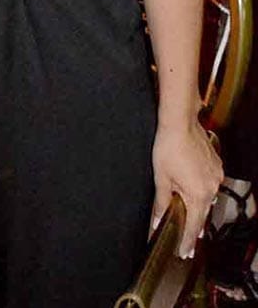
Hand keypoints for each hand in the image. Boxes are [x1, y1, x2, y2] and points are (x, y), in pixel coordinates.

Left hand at [151, 119, 222, 258]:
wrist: (179, 122)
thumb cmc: (168, 147)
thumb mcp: (161, 178)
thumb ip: (161, 202)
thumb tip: (157, 220)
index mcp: (198, 194)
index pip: (193, 225)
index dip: (188, 240)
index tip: (184, 252)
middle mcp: (212, 187)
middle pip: (202, 213)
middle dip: (194, 226)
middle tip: (188, 240)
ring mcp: (216, 176)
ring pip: (207, 198)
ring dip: (198, 206)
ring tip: (191, 216)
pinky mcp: (216, 165)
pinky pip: (209, 183)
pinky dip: (202, 189)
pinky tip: (193, 187)